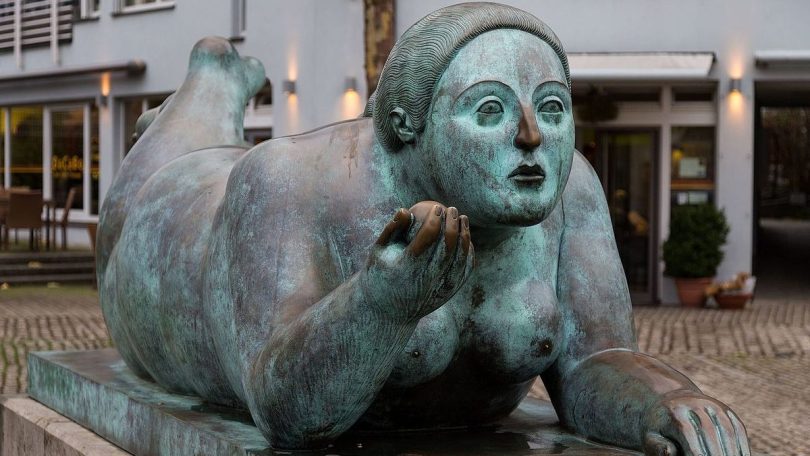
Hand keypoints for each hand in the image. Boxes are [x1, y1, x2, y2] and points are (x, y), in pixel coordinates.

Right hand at [361, 202, 473, 321]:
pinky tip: (466, 237)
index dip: (435, 220)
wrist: (389, 312)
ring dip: (464, 236)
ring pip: (459, 259)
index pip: (427, 240)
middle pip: (446, 248)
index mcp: (405, 269)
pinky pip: (464, 270)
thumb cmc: (380, 274)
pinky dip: (467, 252)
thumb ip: (392, 230)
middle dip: (452, 224)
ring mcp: (439, 290)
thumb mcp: (379, 252)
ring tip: (463, 218)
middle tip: (452, 209)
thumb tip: (406, 209)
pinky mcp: (448, 294)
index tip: (437, 207)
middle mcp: (425, 281)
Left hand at [643, 390, 749, 455]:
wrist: (671, 401)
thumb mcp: (650, 436)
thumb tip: (671, 452)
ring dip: (731, 453)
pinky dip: (741, 447)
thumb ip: (657, 446)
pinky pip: (738, 431)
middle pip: (710, 436)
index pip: (689, 437)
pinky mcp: (727, 412)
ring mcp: (715, 406)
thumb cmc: (659, 427)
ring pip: (728, 433)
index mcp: (676, 412)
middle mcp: (697, 405)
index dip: (695, 455)